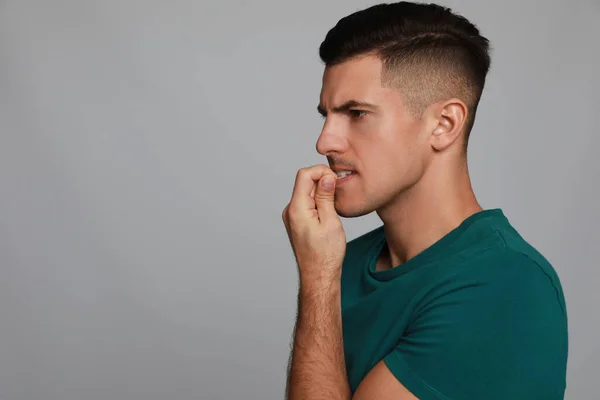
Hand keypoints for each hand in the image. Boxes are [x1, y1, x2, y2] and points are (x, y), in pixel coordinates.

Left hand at [282, 164, 346, 283]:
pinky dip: (318, 201)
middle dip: (322, 181)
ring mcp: (291, 217)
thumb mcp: (331, 222)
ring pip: (306, 192)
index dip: (321, 172)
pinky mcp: (296, 222)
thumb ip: (326, 197)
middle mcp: (290, 211)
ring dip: (321, 192)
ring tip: (335, 205)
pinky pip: (306, 203)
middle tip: (338, 192)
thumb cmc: (326, 254)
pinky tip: (329, 213)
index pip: (304, 175)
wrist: (318, 275)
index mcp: (296, 209)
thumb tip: (326, 176)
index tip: (335, 180)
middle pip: (304, 182)